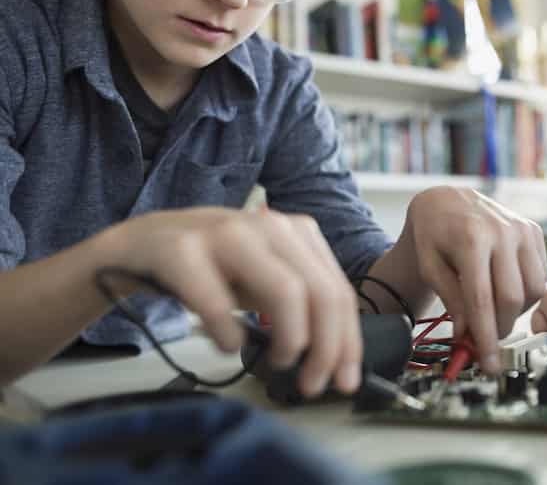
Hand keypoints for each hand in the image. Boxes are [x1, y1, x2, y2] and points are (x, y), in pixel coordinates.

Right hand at [107, 207, 360, 396]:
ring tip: (278, 362)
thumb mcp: (263, 279)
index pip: (338, 291)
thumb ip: (302, 306)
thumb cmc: (209, 266)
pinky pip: (217, 301)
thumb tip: (338, 356)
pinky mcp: (181, 250)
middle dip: (326, 348)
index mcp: (295, 231)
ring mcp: (225, 233)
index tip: (344, 380)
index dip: (347, 341)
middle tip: (312, 383)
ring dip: (291, 340)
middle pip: (321, 293)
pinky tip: (228, 345)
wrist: (137, 243)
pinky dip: (230, 333)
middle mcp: (267, 224)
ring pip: (286, 291)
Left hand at [402, 187, 546, 373]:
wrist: (448, 199)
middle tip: (486, 340)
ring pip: (533, 290)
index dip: (485, 336)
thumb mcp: (430, 266)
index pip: (482, 299)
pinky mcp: (534, 231)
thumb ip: (451, 300)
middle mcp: (502, 231)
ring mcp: (522, 229)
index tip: (488, 363)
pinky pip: (540, 276)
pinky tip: (505, 290)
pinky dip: (526, 294)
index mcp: (471, 238)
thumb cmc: (434, 232)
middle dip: (500, 328)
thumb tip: (469, 335)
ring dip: (515, 312)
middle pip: (511, 298)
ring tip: (492, 311)